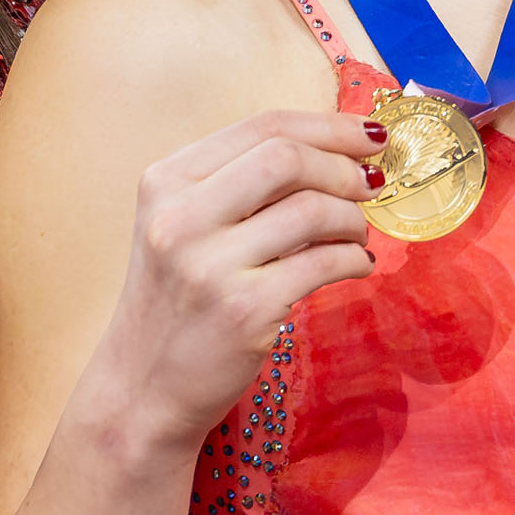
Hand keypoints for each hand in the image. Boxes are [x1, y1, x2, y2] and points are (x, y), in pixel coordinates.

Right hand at [85, 108, 382, 460]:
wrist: (142, 389)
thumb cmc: (177, 303)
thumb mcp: (184, 230)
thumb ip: (241, 188)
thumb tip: (336, 153)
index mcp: (165, 182)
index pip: (261, 126)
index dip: (328, 126)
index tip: (370, 135)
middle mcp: (180, 217)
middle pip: (286, 157)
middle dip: (343, 167)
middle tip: (371, 184)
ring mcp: (210, 266)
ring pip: (311, 211)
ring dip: (353, 220)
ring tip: (357, 237)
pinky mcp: (244, 311)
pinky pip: (324, 264)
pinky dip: (354, 260)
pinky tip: (356, 267)